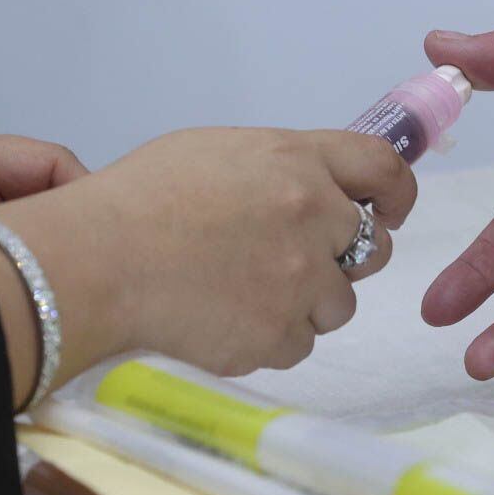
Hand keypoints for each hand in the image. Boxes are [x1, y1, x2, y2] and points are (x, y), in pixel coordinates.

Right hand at [0, 128, 415, 381]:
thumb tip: (319, 186)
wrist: (97, 261)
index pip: (385, 169)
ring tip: (242, 291)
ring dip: (305, 303)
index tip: (389, 210)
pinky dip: (270, 337)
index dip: (396, 194)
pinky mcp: (279, 336)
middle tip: (295, 261)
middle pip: (374, 247)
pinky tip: (225, 319)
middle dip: (344, 257)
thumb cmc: (140, 199)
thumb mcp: (218, 151)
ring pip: (339, 305)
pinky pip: (299, 343)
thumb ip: (283, 166)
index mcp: (298, 161)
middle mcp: (314, 218)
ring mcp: (301, 282)